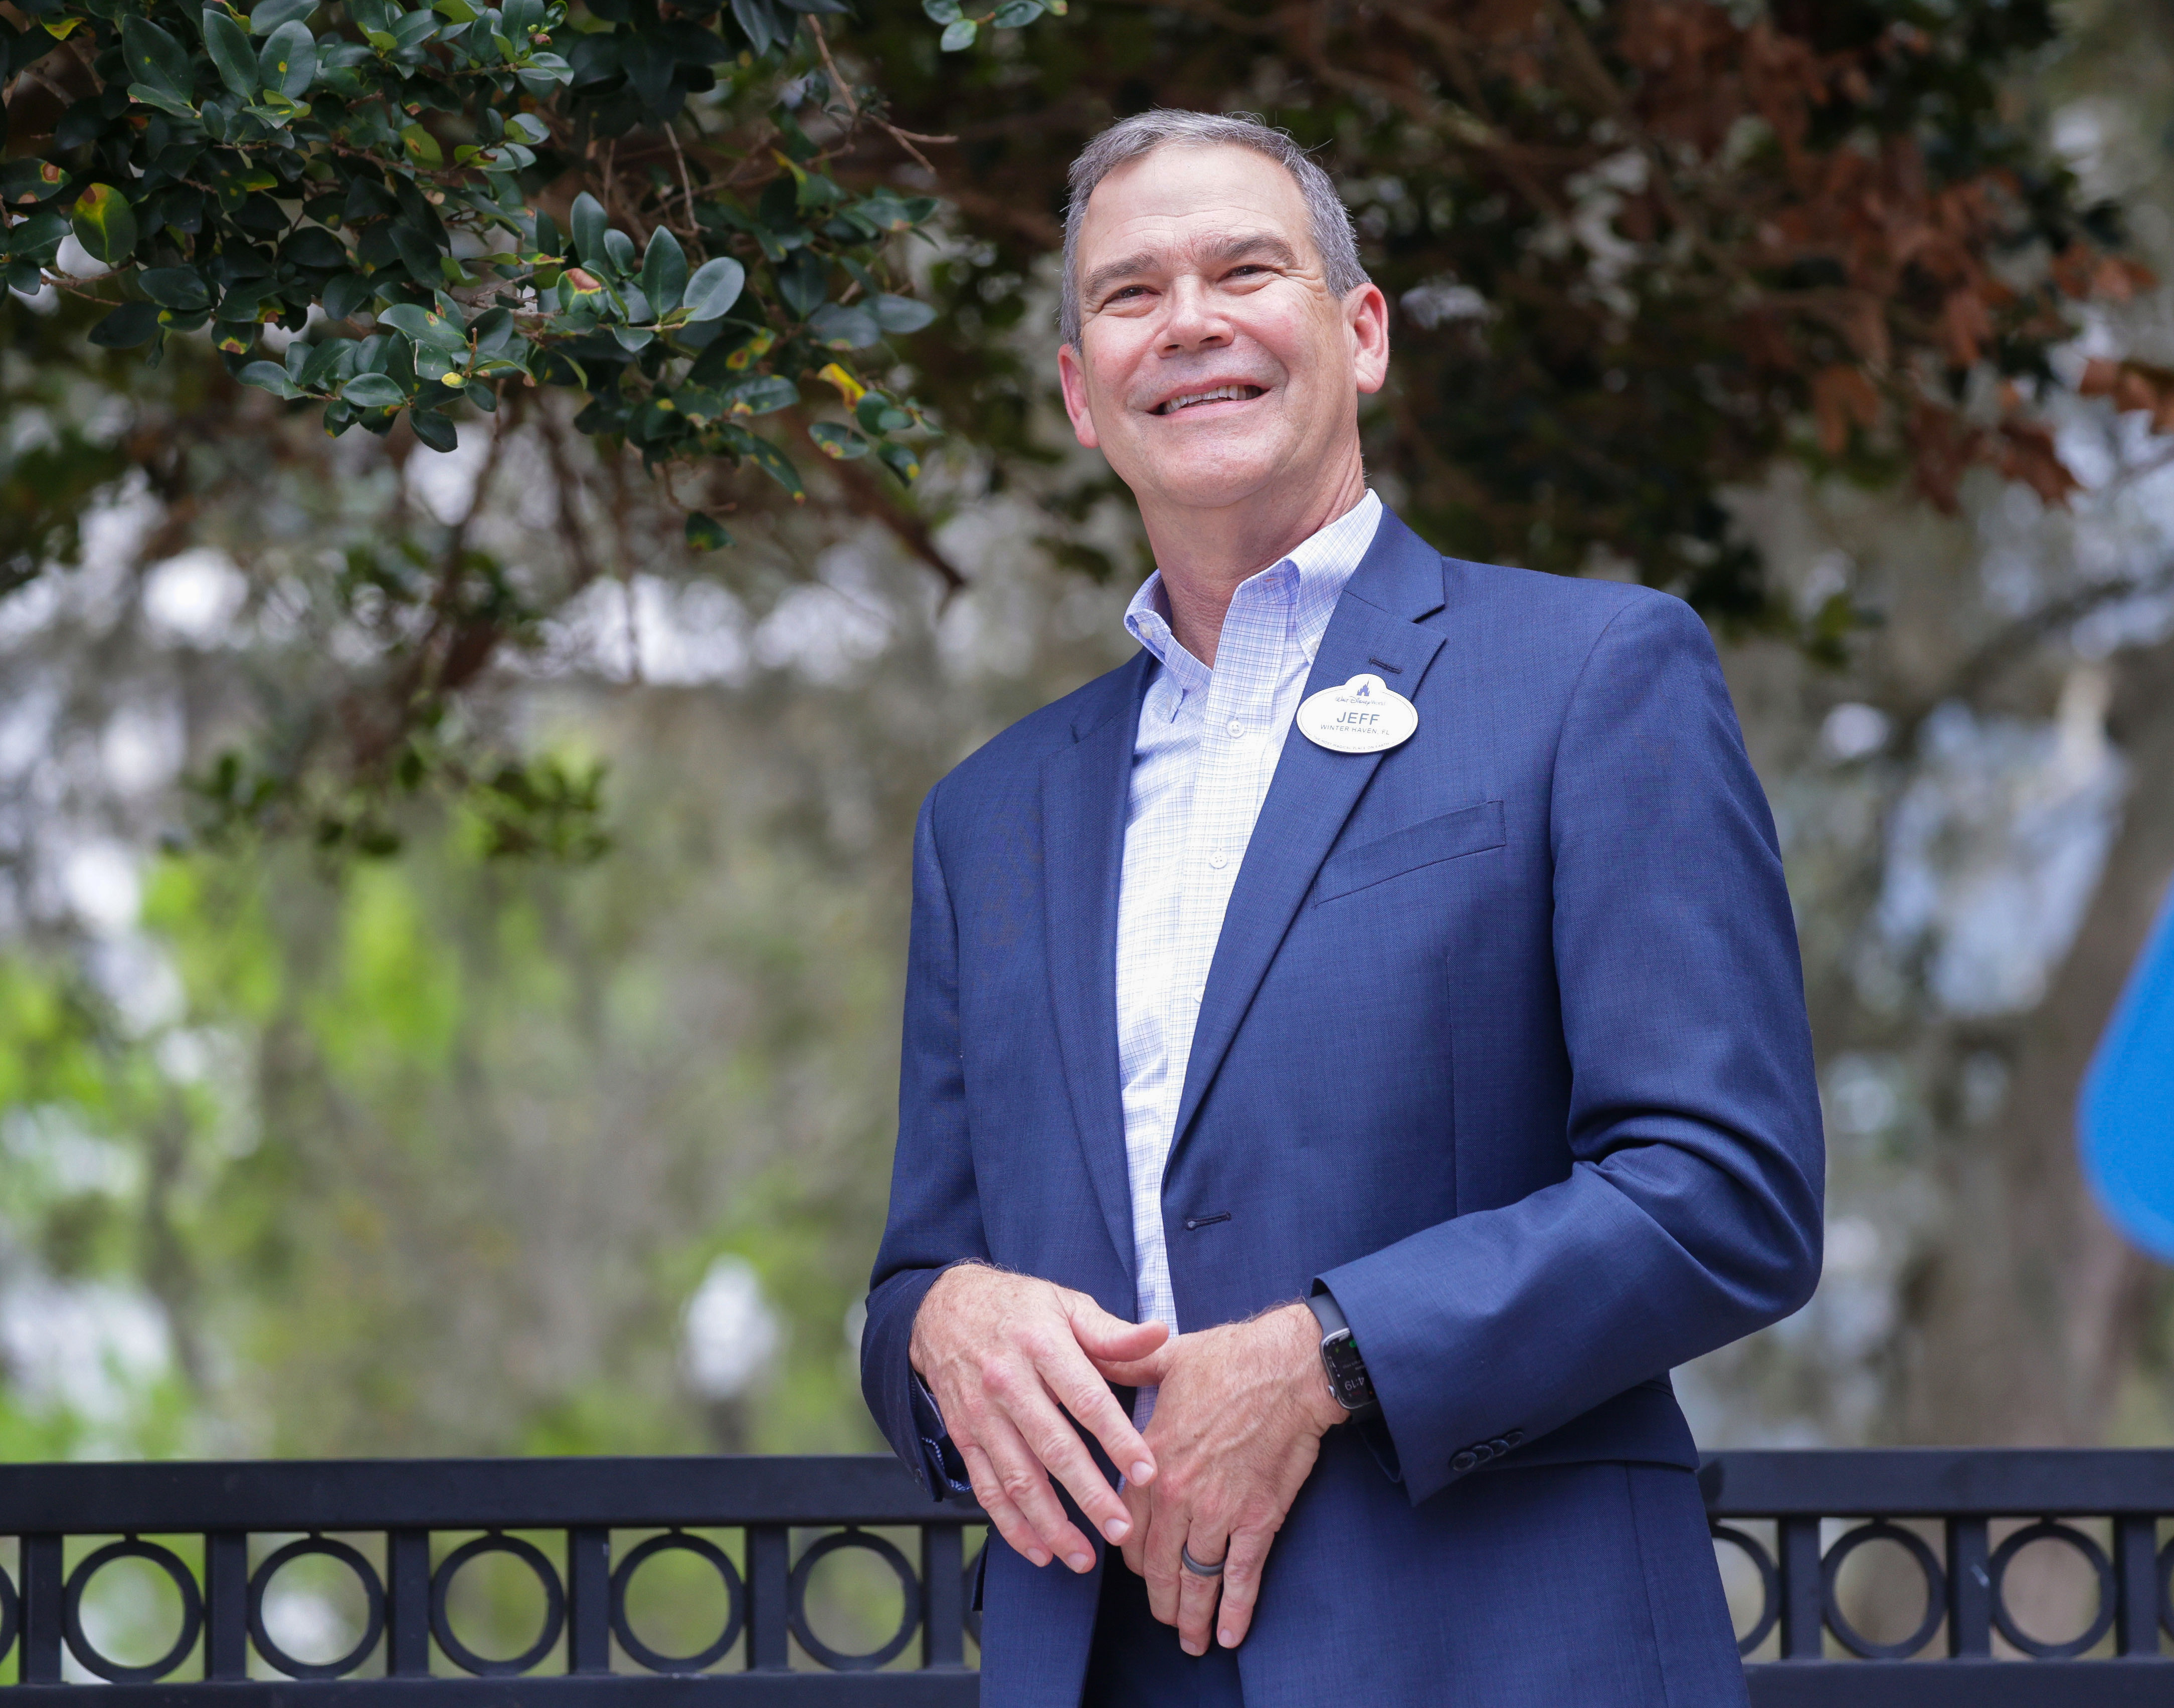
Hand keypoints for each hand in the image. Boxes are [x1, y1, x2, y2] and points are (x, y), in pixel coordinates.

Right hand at [909, 1264, 1168, 1574]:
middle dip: (1089, 1495)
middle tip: (1122, 1531)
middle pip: (1053, 1448)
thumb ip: (1112, 1332)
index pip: (1086, 1399)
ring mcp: (982, 1414)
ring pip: (1018, 1478)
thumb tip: (1162, 1334)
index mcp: (1042, 1345)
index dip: (1118, 1438)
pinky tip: (1039, 1551)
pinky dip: (1011, 1524)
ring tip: (1085, 1557)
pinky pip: (987, 1488)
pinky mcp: (964, 1437)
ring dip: (1051, 1524)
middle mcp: (1008, 1383)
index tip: (1147, 1473)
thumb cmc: (1019, 1307)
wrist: (942, 1308)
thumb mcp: (1066, 1305)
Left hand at [1094, 1302, 1345, 1654]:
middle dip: (1159, 1599)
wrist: (1288, 1368)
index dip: (1130, 1556)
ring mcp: (1218, 1510)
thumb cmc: (1230, 1358)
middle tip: (1164, 1619)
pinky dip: (1235, 1610)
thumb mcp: (1166, 1357)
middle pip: (1157, 1564)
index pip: (1126, 1526)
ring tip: (1193, 1641)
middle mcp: (1178, 1493)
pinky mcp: (1258, 1519)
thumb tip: (1096, 1355)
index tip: (1136, 1570)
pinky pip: (1240, 1576)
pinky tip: (1230, 1635)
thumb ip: (1127, 1366)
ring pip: (1195, 1577)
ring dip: (1192, 1614)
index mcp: (1150, 1459)